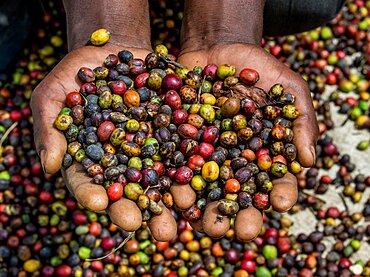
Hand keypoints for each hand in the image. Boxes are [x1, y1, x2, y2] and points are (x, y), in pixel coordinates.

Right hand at [31, 44, 176, 240]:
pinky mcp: (173, 132)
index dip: (93, 193)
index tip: (101, 204)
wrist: (114, 50)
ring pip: (161, 177)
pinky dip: (194, 161)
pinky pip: (184, 148)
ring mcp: (150, 148)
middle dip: (141, 210)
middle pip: (130, 190)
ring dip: (174, 196)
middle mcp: (122, 160)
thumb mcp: (53, 94)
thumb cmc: (77, 73)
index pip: (88, 182)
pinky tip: (203, 174)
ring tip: (185, 211)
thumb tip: (49, 167)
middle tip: (152, 229)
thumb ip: (50, 129)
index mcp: (90, 159)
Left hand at [178, 43, 318, 240]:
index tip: (282, 204)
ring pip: (205, 187)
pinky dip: (176, 179)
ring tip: (202, 222)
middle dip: (239, 213)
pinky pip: (177, 164)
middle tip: (239, 231)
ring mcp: (206, 153)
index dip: (280, 194)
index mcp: (263, 152)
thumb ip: (301, 121)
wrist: (217, 48)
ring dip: (204, 207)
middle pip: (238, 193)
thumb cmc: (258, 67)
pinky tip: (175, 196)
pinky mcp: (180, 143)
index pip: (276, 180)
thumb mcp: (288, 87)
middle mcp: (234, 159)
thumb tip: (308, 161)